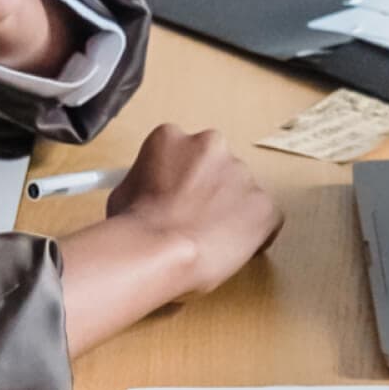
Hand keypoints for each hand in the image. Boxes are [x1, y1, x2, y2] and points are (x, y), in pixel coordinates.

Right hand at [104, 124, 284, 296]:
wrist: (157, 251)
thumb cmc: (133, 228)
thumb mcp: (123, 191)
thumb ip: (146, 182)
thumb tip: (149, 194)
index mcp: (173, 137)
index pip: (184, 155)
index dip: (181, 181)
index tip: (177, 200)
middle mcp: (212, 145)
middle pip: (216, 168)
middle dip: (209, 192)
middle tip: (193, 221)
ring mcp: (242, 174)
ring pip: (241, 193)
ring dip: (230, 212)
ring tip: (207, 241)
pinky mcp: (265, 206)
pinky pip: (265, 220)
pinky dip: (253, 236)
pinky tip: (229, 252)